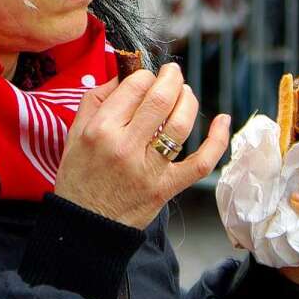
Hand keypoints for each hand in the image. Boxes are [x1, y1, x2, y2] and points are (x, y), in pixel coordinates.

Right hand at [53, 63, 230, 229]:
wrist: (87, 225)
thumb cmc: (79, 176)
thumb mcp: (75, 132)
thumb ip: (96, 99)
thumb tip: (123, 74)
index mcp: (101, 129)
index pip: (134, 86)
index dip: (145, 74)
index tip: (146, 77)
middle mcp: (125, 146)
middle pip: (161, 99)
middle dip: (172, 77)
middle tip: (172, 73)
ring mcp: (149, 169)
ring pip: (180, 124)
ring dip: (188, 100)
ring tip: (185, 93)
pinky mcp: (167, 187)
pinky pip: (200, 162)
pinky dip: (217, 140)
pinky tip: (222, 120)